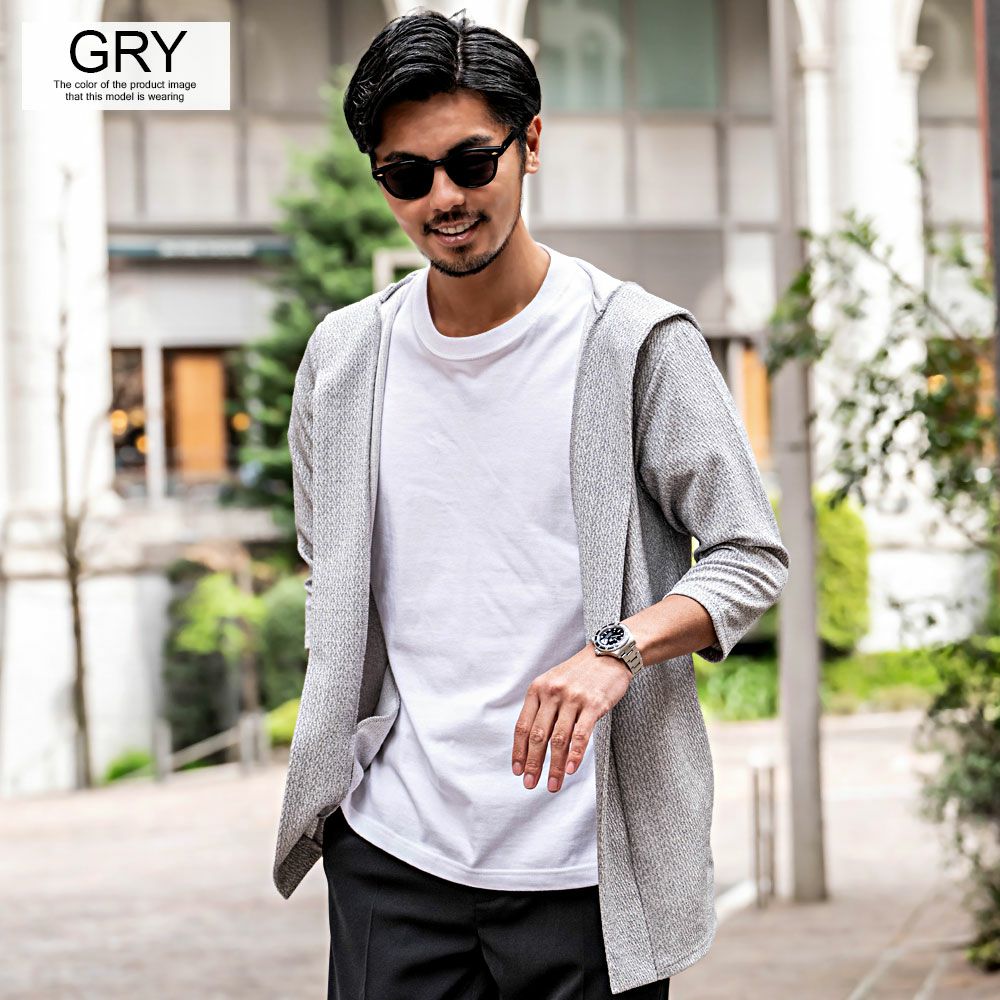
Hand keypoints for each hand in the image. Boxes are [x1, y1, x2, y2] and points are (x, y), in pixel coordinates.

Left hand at [511, 644, 631, 792]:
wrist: (609, 655)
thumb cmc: (580, 673)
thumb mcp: (553, 683)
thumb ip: (543, 707)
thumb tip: (532, 743)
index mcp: (538, 689)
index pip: (522, 726)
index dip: (518, 751)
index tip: (517, 770)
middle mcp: (552, 692)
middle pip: (537, 736)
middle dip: (533, 764)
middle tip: (530, 784)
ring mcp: (573, 698)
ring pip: (558, 739)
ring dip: (554, 766)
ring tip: (553, 785)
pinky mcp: (593, 704)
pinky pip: (581, 734)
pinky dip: (574, 754)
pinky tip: (570, 769)